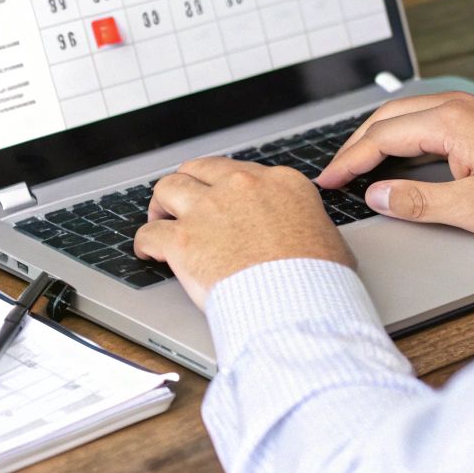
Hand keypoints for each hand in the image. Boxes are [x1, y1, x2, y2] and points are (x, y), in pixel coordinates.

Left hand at [134, 157, 353, 310]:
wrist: (298, 303)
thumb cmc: (318, 279)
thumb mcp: (328, 238)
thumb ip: (307, 224)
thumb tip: (309, 234)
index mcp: (279, 183)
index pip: (238, 171)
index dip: (223, 187)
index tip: (219, 199)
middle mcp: (240, 187)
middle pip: (199, 169)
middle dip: (188, 184)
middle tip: (182, 203)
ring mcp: (209, 210)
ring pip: (167, 188)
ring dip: (161, 205)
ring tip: (159, 219)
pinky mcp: (184, 240)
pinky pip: (150, 233)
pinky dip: (145, 243)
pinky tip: (147, 252)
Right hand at [315, 92, 473, 242]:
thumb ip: (419, 202)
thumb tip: (377, 196)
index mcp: (452, 121)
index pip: (382, 137)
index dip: (348, 161)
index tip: (326, 181)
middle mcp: (460, 106)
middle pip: (389, 118)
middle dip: (356, 145)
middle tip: (334, 174)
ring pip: (409, 116)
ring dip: (379, 138)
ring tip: (358, 165)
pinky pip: (430, 121)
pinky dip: (404, 137)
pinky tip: (401, 157)